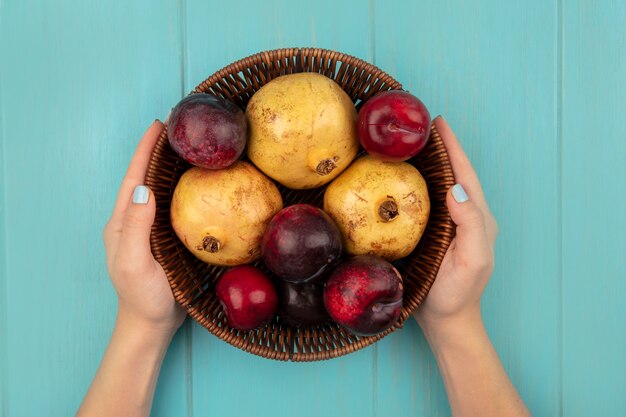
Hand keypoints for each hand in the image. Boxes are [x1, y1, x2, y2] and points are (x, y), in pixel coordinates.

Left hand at [103, 120, 185, 335]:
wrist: (152, 324)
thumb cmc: (142, 297)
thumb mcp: (134, 263)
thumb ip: (136, 228)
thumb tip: (145, 190)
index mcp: (123, 223)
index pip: (134, 179)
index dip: (144, 151)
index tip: (158, 126)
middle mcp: (135, 222)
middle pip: (146, 178)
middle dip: (158, 152)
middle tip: (178, 129)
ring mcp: (151, 231)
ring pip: (161, 190)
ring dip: (171, 168)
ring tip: (189, 149)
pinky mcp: (167, 239)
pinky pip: (175, 207)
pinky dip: (184, 190)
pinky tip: (199, 185)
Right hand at [414, 116, 498, 330]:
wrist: (445, 321)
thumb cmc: (457, 293)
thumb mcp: (471, 261)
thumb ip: (470, 225)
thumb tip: (455, 188)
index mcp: (476, 218)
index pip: (464, 174)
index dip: (452, 148)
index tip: (438, 124)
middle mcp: (464, 217)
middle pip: (454, 174)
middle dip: (441, 148)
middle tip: (421, 127)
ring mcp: (449, 226)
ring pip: (440, 185)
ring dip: (429, 162)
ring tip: (412, 144)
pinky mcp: (434, 234)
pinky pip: (427, 201)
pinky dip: (418, 183)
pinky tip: (403, 179)